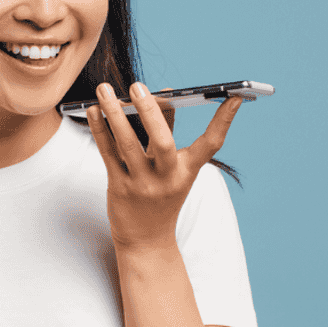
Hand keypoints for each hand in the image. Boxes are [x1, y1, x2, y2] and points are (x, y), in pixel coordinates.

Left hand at [86, 81, 240, 251]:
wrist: (146, 240)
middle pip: (162, 142)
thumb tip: (165, 94)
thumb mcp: (173, 169)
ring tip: (104, 90)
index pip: (211, 144)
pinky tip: (93, 111)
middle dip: (149, 111)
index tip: (234, 97)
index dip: (224, 121)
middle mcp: (167, 178)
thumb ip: (167, 131)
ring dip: (114, 114)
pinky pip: (107, 154)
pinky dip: (99, 130)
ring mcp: (142, 184)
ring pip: (127, 144)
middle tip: (137, 86)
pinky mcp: (119, 188)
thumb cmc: (161, 197)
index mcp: (187, 171)